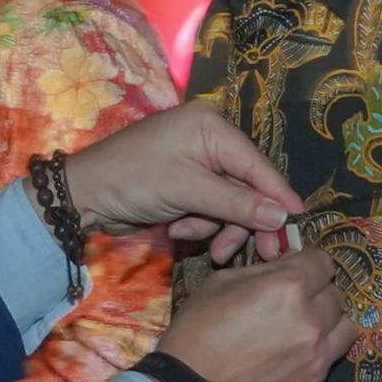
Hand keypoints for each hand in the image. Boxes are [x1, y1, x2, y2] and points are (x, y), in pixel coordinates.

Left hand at [57, 103, 300, 262]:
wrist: (83, 196)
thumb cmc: (133, 180)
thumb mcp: (187, 191)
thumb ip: (237, 203)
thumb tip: (283, 215)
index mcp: (212, 127)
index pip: (258, 165)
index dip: (278, 197)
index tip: (298, 225)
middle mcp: (209, 139)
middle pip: (247, 187)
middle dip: (242, 220)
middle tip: (260, 255)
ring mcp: (196, 162)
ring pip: (228, 203)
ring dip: (213, 225)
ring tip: (189, 237)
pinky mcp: (184, 184)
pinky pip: (208, 207)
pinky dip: (197, 223)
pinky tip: (175, 230)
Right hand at [157, 248, 353, 381]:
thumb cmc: (195, 332)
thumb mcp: (218, 284)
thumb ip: (259, 273)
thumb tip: (280, 269)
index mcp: (288, 287)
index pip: (322, 262)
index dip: (308, 263)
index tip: (296, 270)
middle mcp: (312, 319)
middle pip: (335, 295)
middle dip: (316, 294)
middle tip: (291, 303)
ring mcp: (317, 356)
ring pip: (345, 329)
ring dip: (328, 324)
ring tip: (304, 330)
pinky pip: (328, 360)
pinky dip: (315, 354)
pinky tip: (289, 358)